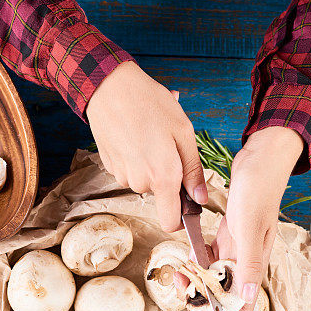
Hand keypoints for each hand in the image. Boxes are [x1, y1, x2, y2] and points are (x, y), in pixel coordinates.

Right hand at [86, 62, 206, 231]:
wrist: (110, 88)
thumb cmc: (150, 104)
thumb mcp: (183, 133)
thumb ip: (193, 170)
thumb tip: (200, 198)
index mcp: (163, 177)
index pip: (171, 223)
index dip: (182, 218)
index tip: (188, 204)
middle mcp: (140, 182)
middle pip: (160, 195)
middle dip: (167, 176)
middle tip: (168, 144)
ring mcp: (122, 176)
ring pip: (145, 181)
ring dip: (151, 165)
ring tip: (150, 135)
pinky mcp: (110, 166)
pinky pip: (131, 171)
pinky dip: (136, 158)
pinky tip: (135, 135)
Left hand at [188, 126, 303, 310]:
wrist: (261, 158)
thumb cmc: (259, 187)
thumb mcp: (250, 225)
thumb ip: (249, 262)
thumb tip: (249, 297)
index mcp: (256, 261)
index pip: (244, 304)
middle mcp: (247, 258)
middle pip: (226, 293)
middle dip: (202, 299)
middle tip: (180, 293)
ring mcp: (238, 246)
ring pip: (216, 275)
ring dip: (197, 280)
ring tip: (178, 276)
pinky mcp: (230, 233)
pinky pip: (212, 255)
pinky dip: (198, 258)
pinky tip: (186, 255)